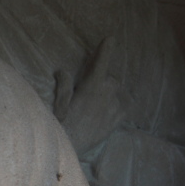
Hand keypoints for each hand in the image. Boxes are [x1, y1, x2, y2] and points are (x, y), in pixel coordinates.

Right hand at [58, 36, 126, 157]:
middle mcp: (107, 93)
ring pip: (118, 92)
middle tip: (88, 93)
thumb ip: (63, 84)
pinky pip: (125, 106)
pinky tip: (110, 110)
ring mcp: (115, 107)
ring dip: (110, 94)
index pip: (101, 62)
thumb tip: (61, 71)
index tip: (111, 38)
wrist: (72, 146)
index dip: (106, 49)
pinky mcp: (119, 119)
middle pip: (110, 79)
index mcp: (92, 85)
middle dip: (102, 82)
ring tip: (97, 105)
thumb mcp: (59, 102)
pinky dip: (120, 104)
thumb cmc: (62, 123)